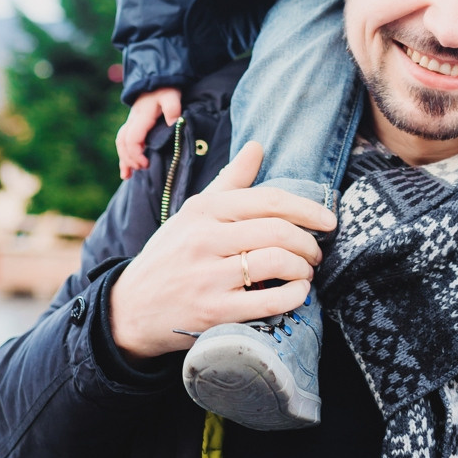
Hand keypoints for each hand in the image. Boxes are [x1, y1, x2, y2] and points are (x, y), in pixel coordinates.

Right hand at [109, 141, 336, 357]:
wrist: (130, 308)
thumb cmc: (169, 255)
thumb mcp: (192, 213)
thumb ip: (229, 181)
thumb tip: (257, 145)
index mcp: (204, 209)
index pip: (268, 200)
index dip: (307, 208)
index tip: (328, 219)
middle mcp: (205, 239)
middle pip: (277, 231)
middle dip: (308, 242)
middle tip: (316, 251)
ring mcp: (208, 277)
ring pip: (275, 262)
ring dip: (303, 267)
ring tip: (306, 271)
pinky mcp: (212, 312)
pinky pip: (266, 302)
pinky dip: (293, 296)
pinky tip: (298, 293)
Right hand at [116, 88, 183, 178]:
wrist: (157, 78)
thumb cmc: (165, 89)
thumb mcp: (171, 96)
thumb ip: (172, 108)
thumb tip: (174, 124)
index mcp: (141, 116)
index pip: (132, 139)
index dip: (136, 153)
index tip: (146, 163)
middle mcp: (132, 121)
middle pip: (123, 143)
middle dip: (130, 158)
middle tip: (143, 168)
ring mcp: (131, 123)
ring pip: (121, 143)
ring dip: (123, 159)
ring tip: (127, 176)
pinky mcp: (134, 125)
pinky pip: (124, 141)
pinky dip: (124, 155)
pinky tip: (126, 169)